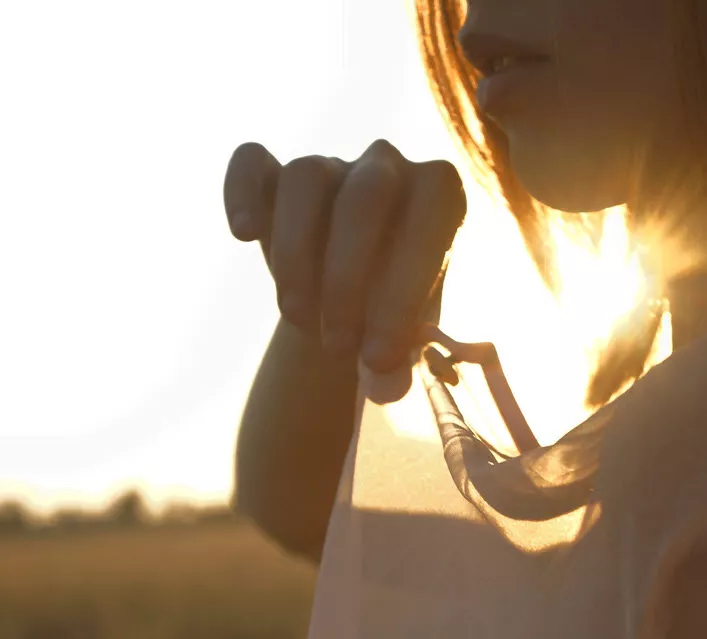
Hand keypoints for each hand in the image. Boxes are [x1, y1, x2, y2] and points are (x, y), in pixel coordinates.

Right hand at [223, 139, 466, 372]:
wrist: (345, 305)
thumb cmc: (386, 317)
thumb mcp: (400, 342)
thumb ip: (399, 362)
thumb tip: (386, 384)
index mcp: (439, 197)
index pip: (428, 224)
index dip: (404, 293)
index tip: (378, 358)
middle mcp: (388, 166)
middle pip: (365, 198)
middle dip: (347, 280)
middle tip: (337, 347)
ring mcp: (330, 164)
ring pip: (305, 178)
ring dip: (297, 253)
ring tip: (295, 317)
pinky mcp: (275, 174)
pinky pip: (251, 160)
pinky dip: (241, 190)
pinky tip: (244, 234)